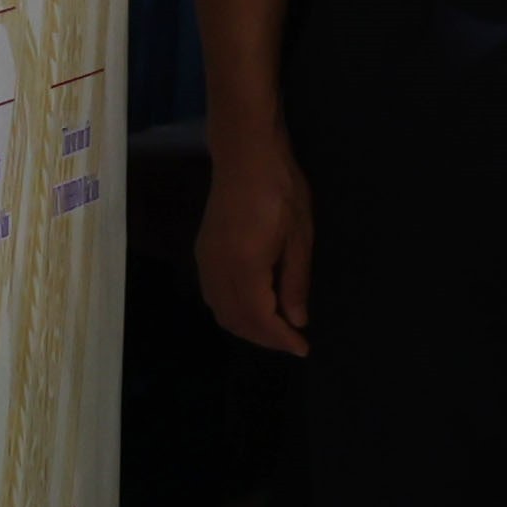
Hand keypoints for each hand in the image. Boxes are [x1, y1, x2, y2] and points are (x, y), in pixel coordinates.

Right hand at [197, 122, 311, 352]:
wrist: (245, 158)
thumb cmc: (281, 191)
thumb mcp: (300, 236)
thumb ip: (295, 281)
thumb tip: (297, 319)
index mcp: (244, 270)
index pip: (260, 319)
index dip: (281, 338)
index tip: (303, 349)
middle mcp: (217, 273)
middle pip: (235, 320)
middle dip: (264, 337)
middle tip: (293, 342)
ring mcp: (205, 263)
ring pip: (221, 311)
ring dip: (246, 327)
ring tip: (277, 329)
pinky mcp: (203, 253)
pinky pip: (214, 296)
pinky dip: (233, 311)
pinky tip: (253, 307)